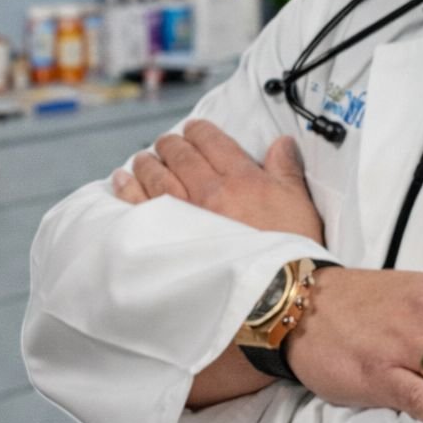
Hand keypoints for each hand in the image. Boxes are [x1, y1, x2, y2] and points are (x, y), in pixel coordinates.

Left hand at [111, 119, 323, 242]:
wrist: (275, 293)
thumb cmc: (291, 252)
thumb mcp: (299, 204)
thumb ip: (286, 170)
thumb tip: (281, 142)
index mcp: (242, 178)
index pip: (212, 141)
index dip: (200, 130)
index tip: (193, 129)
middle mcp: (209, 190)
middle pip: (181, 155)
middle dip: (172, 144)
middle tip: (167, 143)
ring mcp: (185, 215)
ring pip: (156, 175)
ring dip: (148, 162)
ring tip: (144, 159)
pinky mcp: (167, 240)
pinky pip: (138, 205)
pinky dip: (128, 188)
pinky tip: (122, 180)